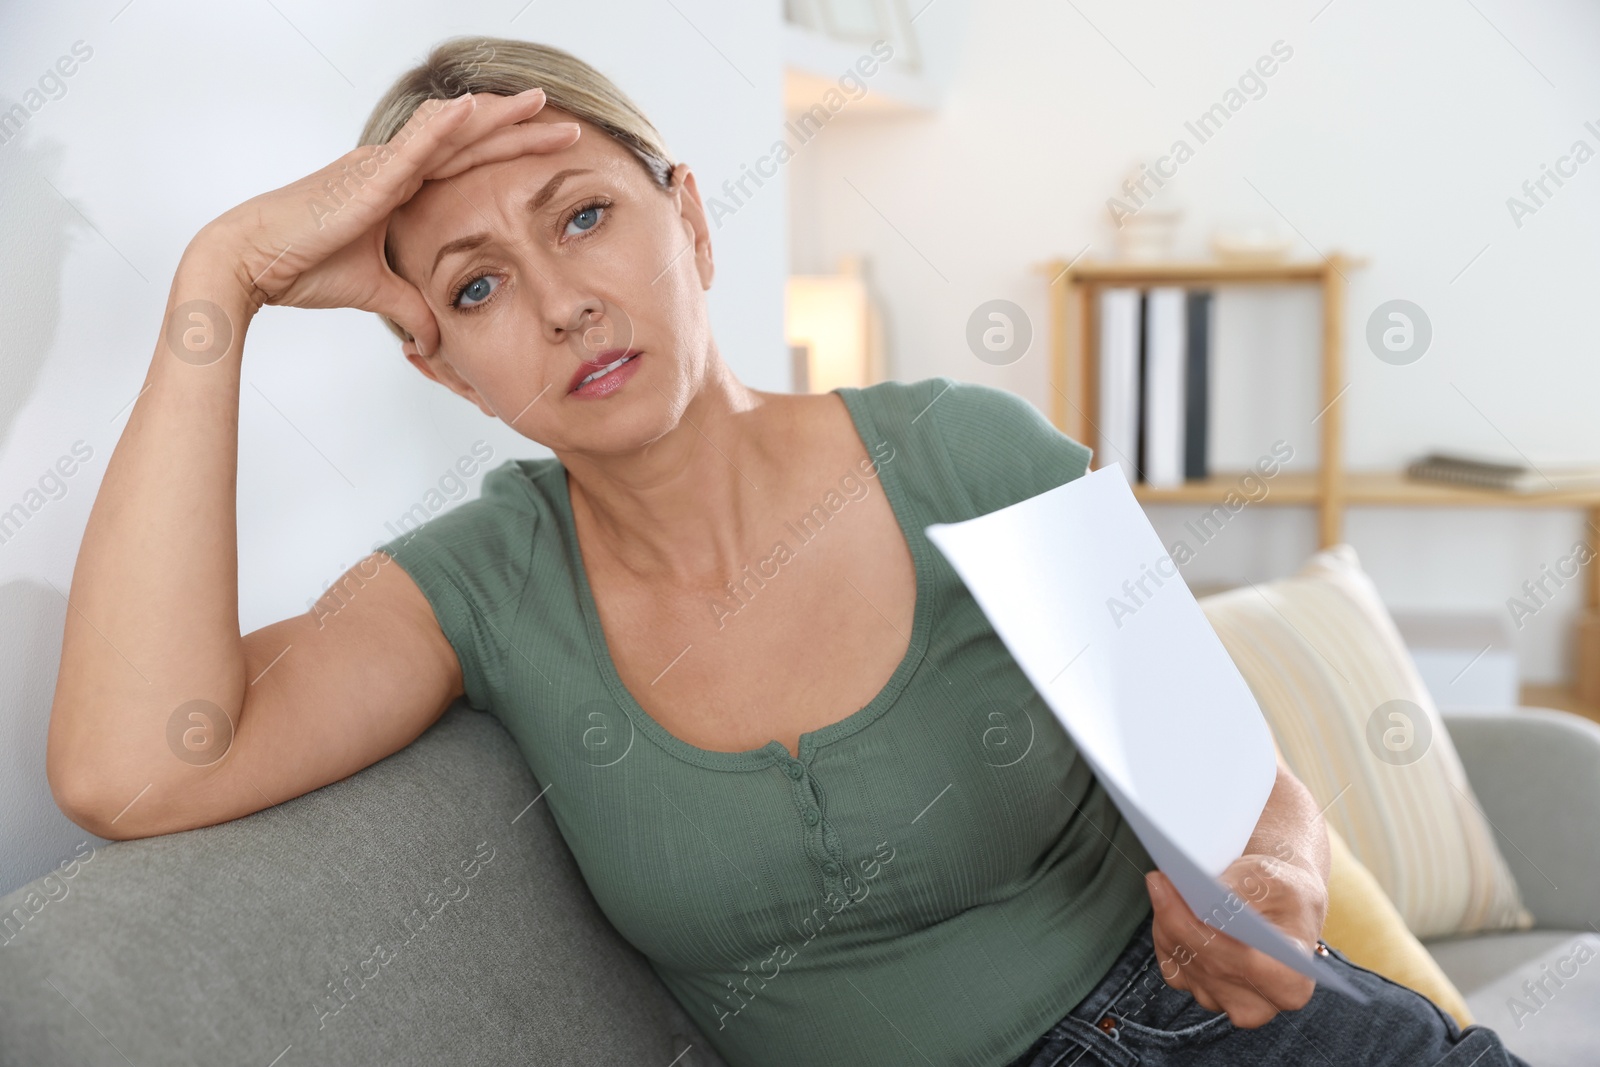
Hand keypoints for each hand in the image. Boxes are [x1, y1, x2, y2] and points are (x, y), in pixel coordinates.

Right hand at [182, 88, 580, 356]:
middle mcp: (393, 167)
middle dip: (519, 130)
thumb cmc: (302, 268)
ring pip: (449, 131)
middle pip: (469, 141)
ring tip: (538, 104)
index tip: (551, 150)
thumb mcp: (374, 292)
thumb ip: (409, 307)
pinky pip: (413, 146)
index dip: (508, 153)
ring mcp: (380, 166)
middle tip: (569, 124)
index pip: (466, 163)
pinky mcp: (366, 178)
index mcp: (397, 185)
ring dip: (495, 116)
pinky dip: (445, 127)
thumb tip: (434, 338)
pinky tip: (474, 110)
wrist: (252, 264)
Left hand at [1144, 853, 1328, 1028]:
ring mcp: (1226, 1002)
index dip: (1202, 929)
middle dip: (1176, 917)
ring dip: (1167, 922)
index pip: (1240, 962)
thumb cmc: (1286, 894)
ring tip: (1165, 886)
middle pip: (1204, 961)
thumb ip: (1245, 889)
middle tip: (1160, 881)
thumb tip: (1209, 896)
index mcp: (1290, 982)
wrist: (1281, 908)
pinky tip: (1167, 907)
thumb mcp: (1276, 880)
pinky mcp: (1201, 992)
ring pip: (1183, 961)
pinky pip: (1172, 963)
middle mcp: (1258, 1004)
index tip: (1175, 894)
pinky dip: (1166, 933)